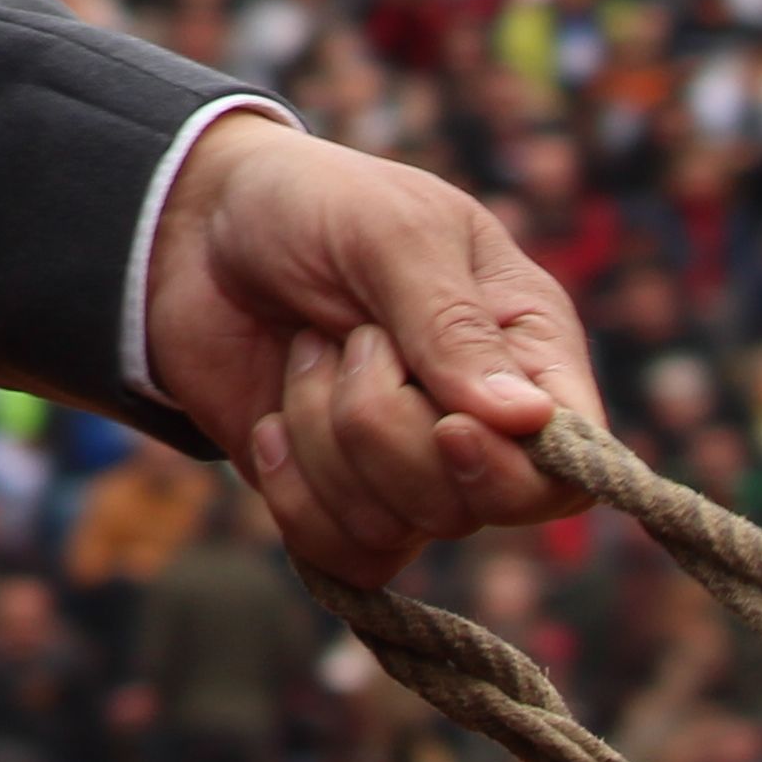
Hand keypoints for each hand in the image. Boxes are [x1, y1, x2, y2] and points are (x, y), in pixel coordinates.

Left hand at [140, 109, 598, 582]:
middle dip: (385, 428)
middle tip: (348, 338)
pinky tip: (271, 422)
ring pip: (395, 526)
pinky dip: (292, 492)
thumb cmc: (308, 206)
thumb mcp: (386, 232)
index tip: (447, 425)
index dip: (513, 469)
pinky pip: (340, 555)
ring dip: (322, 435)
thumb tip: (529, 422)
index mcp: (525, 350)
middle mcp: (480, 425)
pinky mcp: (339, 498)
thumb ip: (450, 322)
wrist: (190, 229)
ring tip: (307, 350)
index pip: (572, 469)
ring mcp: (408, 471)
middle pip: (475, 505)